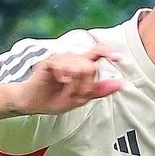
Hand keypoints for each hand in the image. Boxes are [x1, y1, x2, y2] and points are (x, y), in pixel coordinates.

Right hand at [10, 46, 124, 114]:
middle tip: (76, 95)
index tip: (120, 58)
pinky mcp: (49, 62)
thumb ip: (99, 90)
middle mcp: (72, 59)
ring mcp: (60, 59)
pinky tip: (60, 81)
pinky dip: (66, 79)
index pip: (97, 52)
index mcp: (80, 65)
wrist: (33, 103)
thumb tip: (121, 84)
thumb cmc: (54, 99)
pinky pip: (65, 67)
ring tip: (66, 90)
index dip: (109, 52)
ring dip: (75, 85)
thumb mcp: (81, 98)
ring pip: (80, 68)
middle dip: (86, 85)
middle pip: (90, 67)